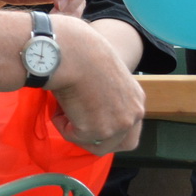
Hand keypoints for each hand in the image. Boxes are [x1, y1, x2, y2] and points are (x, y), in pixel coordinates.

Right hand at [45, 17, 144, 154]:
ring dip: (75, 130)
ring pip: (94, 144)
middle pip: (120, 144)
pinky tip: (58, 103)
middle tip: (74, 125)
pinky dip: (60, 122)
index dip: (109, 128)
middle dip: (96, 139)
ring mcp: (118, 125)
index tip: (88, 120)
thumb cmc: (82, 53)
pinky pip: (72, 135)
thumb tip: (88, 105)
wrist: (74, 51)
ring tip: (62, 107)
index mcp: (137, 98)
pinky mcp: (97, 131)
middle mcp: (134, 114)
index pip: (130, 128)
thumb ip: (105, 95)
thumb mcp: (104, 76)